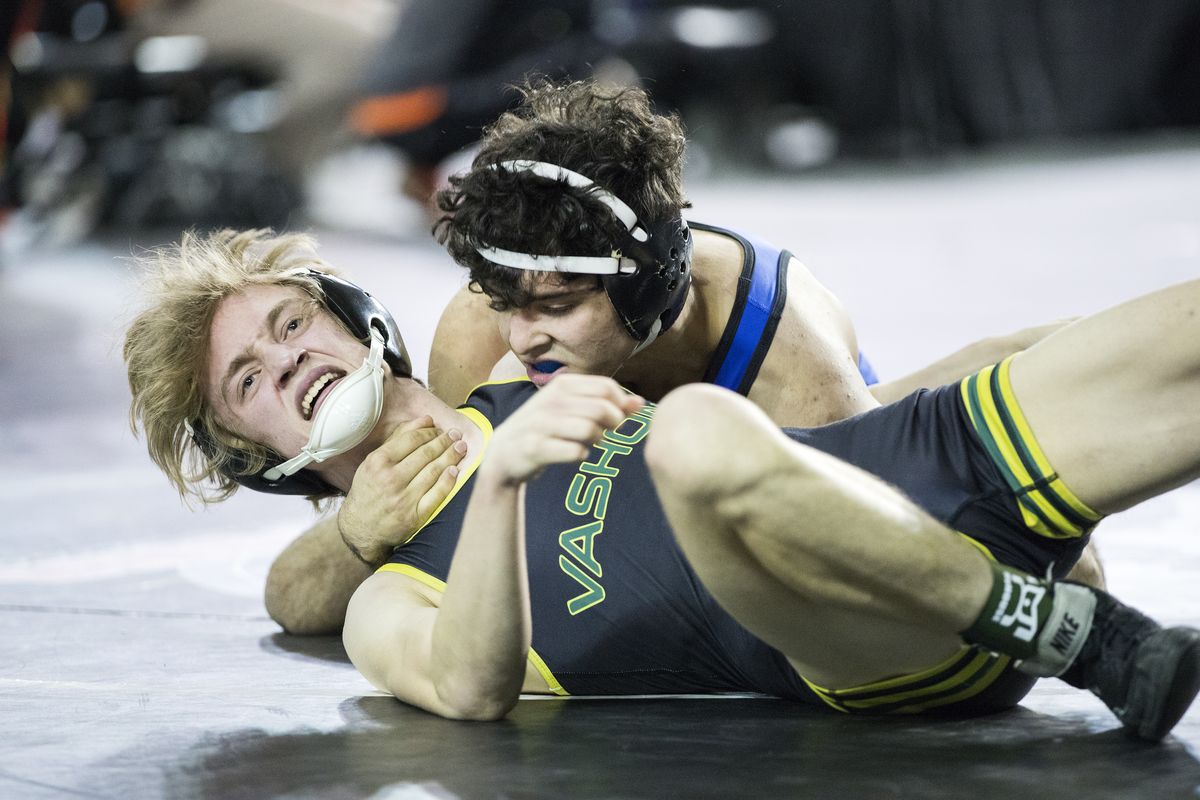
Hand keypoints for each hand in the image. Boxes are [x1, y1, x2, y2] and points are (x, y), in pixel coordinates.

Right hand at [338, 416, 467, 565]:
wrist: (361, 527)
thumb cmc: (369, 490)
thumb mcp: (374, 461)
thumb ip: (399, 438)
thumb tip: (426, 420)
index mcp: (378, 462)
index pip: (412, 439)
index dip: (430, 432)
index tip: (440, 429)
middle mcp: (391, 479)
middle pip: (426, 454)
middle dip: (445, 441)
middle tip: (456, 435)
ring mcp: (404, 498)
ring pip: (434, 471)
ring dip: (451, 456)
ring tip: (461, 448)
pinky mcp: (415, 515)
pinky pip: (437, 494)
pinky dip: (448, 480)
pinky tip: (455, 470)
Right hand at [485, 374, 643, 485]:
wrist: (503, 454)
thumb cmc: (545, 429)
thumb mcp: (572, 410)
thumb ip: (607, 405)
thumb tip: (640, 402)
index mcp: (561, 385)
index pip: (606, 387)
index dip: (620, 405)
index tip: (615, 418)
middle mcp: (550, 400)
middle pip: (602, 408)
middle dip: (612, 424)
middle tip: (606, 434)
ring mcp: (541, 423)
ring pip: (590, 429)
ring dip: (597, 440)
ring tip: (590, 443)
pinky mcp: (534, 447)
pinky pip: (575, 451)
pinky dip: (581, 455)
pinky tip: (575, 454)